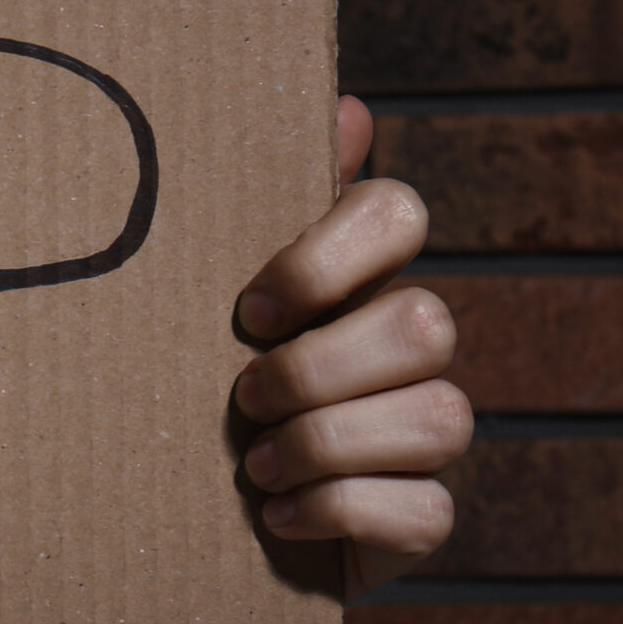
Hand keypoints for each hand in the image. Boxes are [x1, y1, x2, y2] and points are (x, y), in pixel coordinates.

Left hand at [234, 98, 470, 599]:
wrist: (182, 515)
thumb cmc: (193, 384)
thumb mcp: (204, 299)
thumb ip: (254, 209)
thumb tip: (347, 106)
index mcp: (352, 275)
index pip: (396, 213)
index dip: (328, 258)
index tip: (248, 310)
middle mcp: (407, 345)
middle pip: (425, 324)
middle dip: (318, 369)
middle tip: (242, 398)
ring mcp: (424, 431)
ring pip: (441, 418)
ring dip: (326, 446)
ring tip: (256, 466)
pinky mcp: (421, 517)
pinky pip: (426, 512)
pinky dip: (342, 514)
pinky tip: (280, 517)